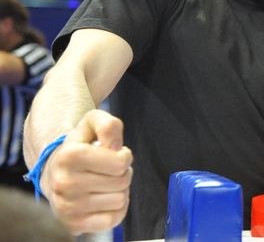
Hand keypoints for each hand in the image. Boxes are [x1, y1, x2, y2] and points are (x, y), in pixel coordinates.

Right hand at [42, 110, 132, 234]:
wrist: (54, 172)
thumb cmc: (80, 146)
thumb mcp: (92, 124)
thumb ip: (108, 125)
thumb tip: (116, 148)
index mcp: (69, 156)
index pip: (120, 163)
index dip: (124, 156)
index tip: (113, 153)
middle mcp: (64, 183)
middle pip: (122, 181)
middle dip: (122, 172)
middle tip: (107, 169)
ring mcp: (67, 207)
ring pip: (120, 200)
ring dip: (119, 190)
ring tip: (103, 183)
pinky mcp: (73, 225)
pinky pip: (114, 219)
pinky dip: (116, 208)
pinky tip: (103, 198)